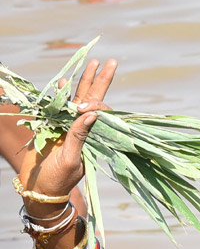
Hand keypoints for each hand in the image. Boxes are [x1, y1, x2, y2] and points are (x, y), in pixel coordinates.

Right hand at [18, 58, 116, 199]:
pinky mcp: (52, 127)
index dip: (97, 106)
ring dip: (84, 81)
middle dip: (101, 80)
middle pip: (93, 100)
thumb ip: (79, 136)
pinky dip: (61, 93)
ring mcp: (67, 126)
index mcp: (93, 138)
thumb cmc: (58, 178)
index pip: (101, 114)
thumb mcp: (72, 159)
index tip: (88, 107)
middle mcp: (83, 129)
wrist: (40, 187)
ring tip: (92, 64)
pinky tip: (64, 81)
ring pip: (77, 99)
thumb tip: (91, 113)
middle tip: (110, 61)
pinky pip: (58, 106)